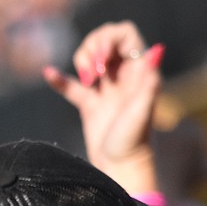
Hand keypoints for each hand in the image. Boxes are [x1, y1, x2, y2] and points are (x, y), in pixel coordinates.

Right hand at [43, 21, 163, 192]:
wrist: (120, 171)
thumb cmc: (133, 143)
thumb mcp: (141, 111)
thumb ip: (148, 81)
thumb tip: (158, 49)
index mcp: (138, 72)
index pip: (125, 34)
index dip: (109, 38)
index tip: (102, 60)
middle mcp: (123, 76)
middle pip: (104, 41)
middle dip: (92, 48)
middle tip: (94, 74)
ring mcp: (106, 89)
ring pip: (88, 58)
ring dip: (80, 62)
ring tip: (87, 83)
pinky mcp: (90, 104)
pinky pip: (71, 85)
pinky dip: (60, 79)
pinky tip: (49, 73)